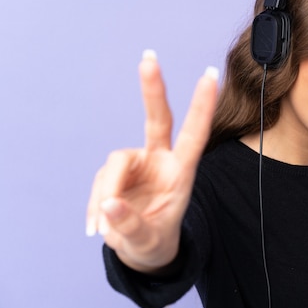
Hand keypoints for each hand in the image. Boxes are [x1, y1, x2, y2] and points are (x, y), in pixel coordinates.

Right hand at [86, 51, 218, 272]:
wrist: (141, 249)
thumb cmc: (154, 241)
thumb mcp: (147, 241)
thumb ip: (131, 226)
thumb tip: (109, 204)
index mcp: (181, 172)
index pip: (194, 135)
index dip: (202, 107)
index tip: (210, 75)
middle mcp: (160, 160)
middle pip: (156, 119)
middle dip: (152, 89)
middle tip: (149, 57)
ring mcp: (136, 164)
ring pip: (114, 163)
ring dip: (105, 195)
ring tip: (106, 231)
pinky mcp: (114, 172)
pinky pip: (99, 183)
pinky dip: (96, 206)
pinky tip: (98, 228)